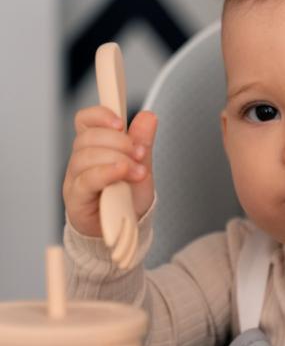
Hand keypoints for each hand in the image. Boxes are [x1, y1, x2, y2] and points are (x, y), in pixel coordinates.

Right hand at [63, 107, 157, 237]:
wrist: (126, 229)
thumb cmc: (128, 198)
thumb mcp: (142, 166)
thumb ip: (142, 142)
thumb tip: (147, 116)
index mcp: (95, 147)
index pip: (85, 121)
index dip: (99, 115)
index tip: (120, 122)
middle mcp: (81, 160)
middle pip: (88, 137)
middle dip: (119, 142)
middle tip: (140, 154)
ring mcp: (76, 178)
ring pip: (86, 156)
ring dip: (118, 159)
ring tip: (138, 171)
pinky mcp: (76, 197)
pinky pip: (86, 180)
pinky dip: (106, 173)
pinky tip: (122, 173)